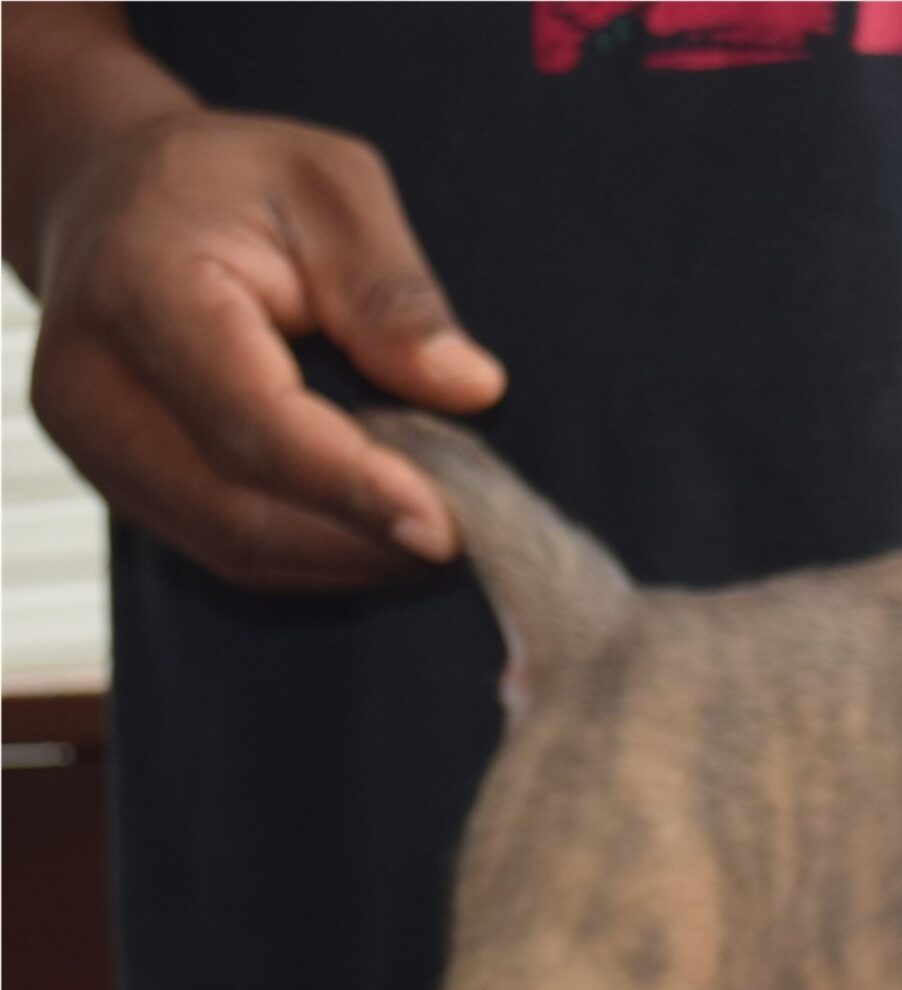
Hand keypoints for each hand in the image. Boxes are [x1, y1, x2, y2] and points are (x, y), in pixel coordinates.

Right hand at [25, 106, 505, 589]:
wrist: (107, 200)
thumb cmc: (224, 185)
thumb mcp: (328, 187)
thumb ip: (392, 289)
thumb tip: (469, 387)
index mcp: (140, 292)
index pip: (251, 422)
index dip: (352, 486)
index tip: (446, 528)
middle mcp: (94, 388)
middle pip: (241, 512)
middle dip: (366, 540)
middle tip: (472, 531)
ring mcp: (96, 451)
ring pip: (239, 549)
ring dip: (351, 557)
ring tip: (436, 525)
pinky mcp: (126, 489)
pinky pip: (232, 549)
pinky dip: (321, 552)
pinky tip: (381, 524)